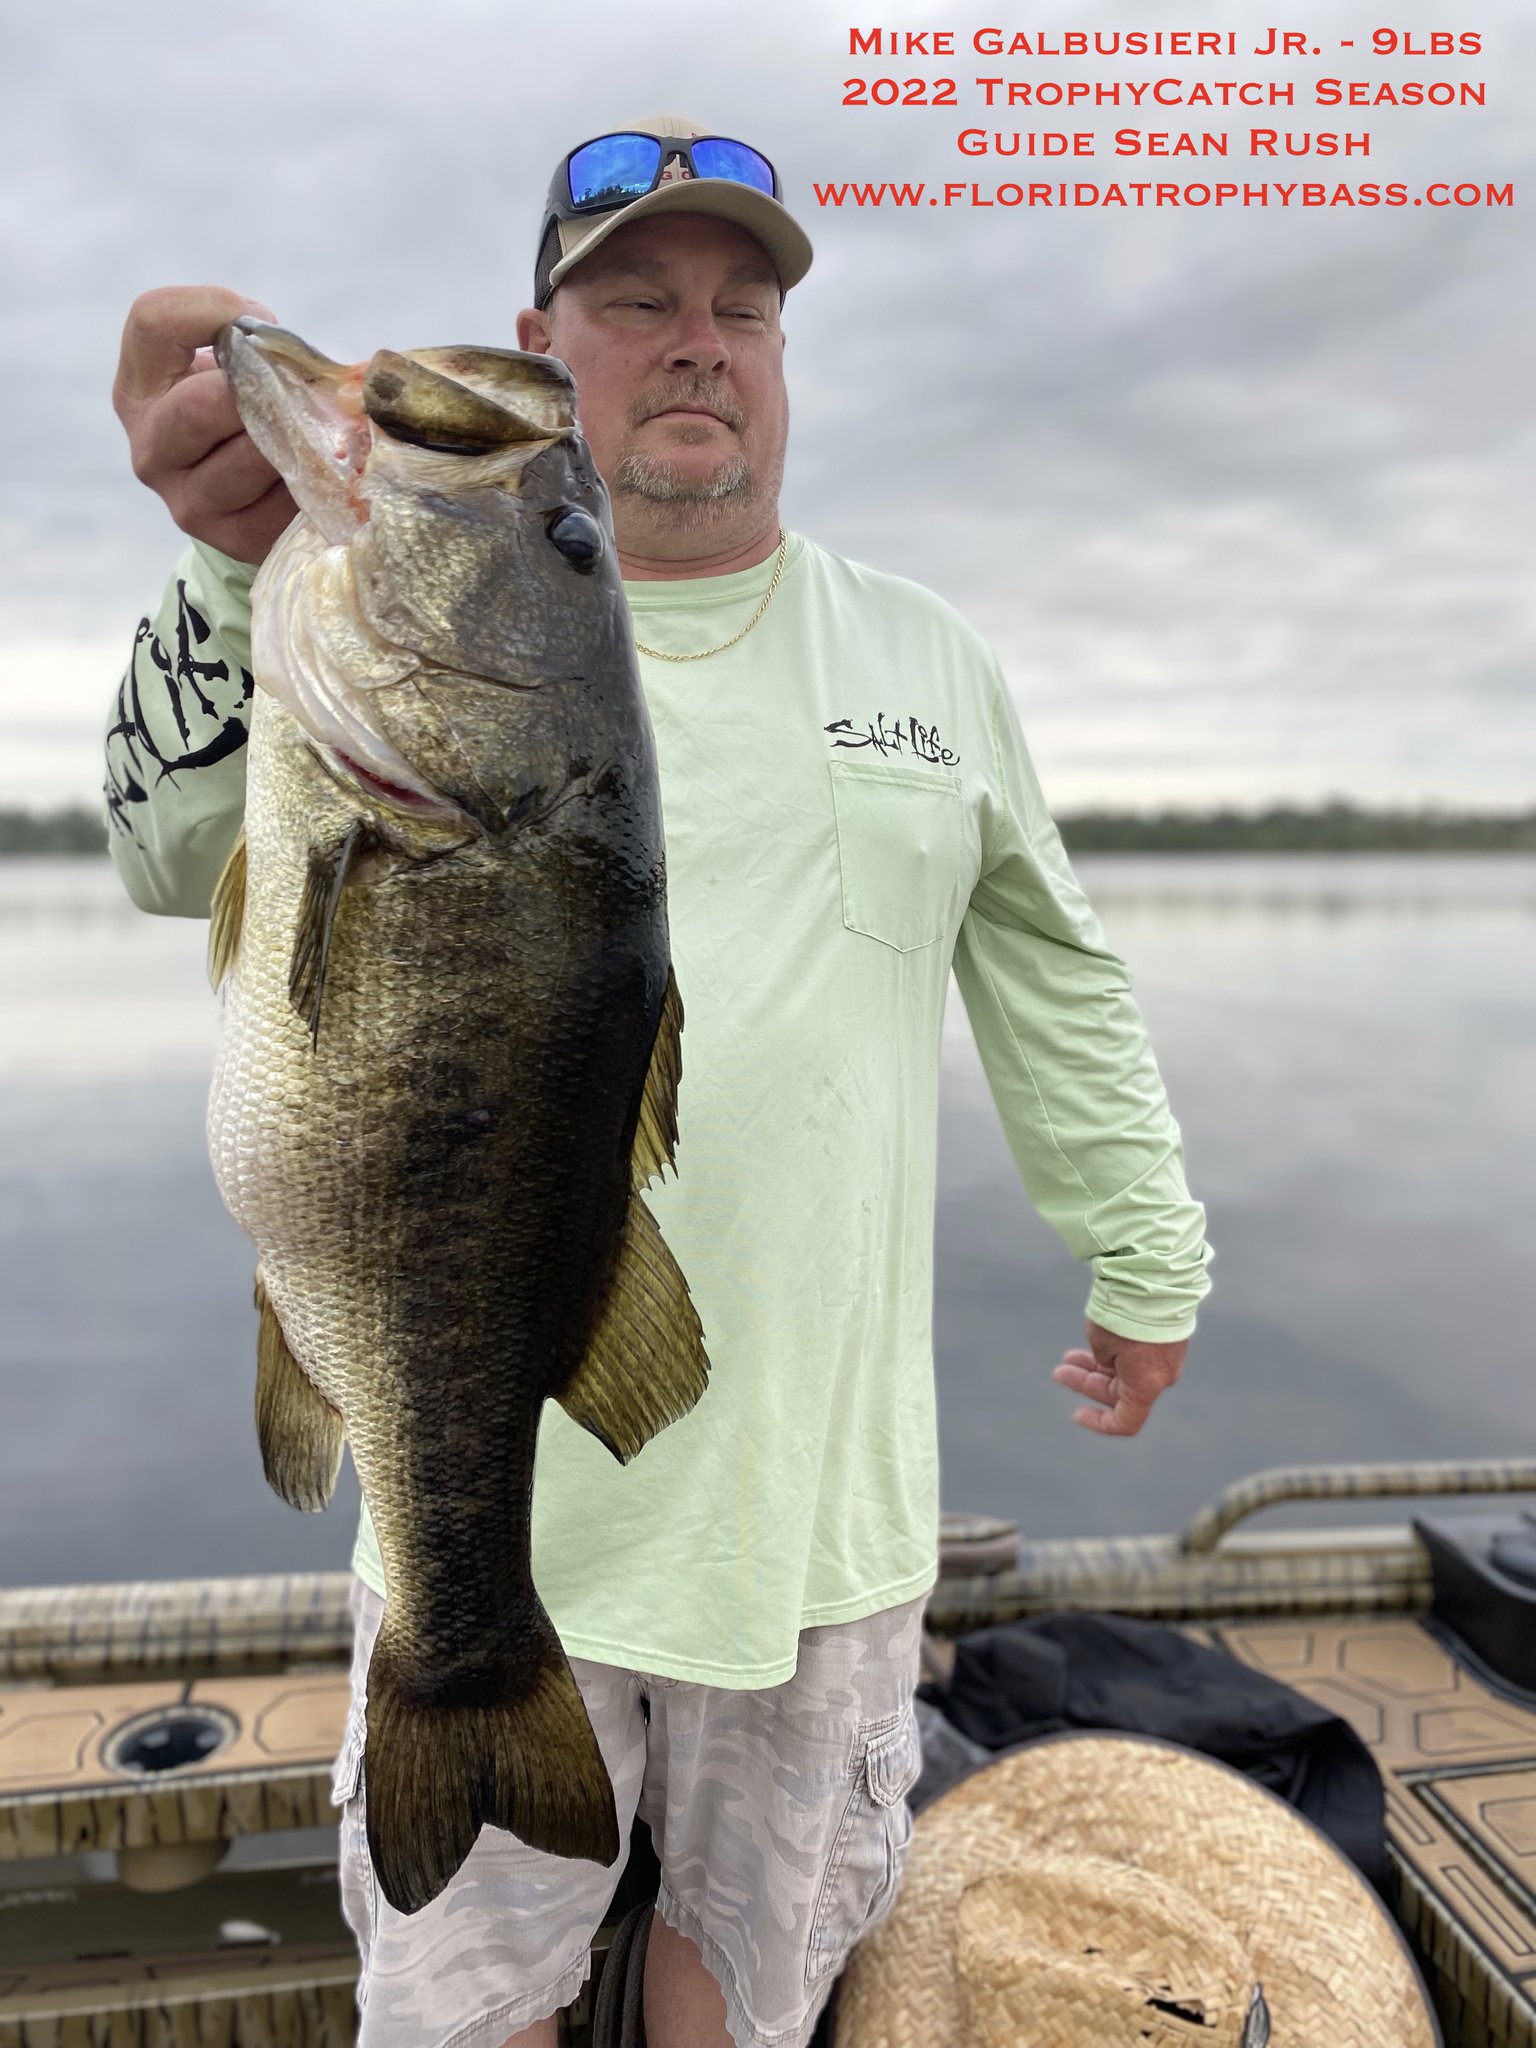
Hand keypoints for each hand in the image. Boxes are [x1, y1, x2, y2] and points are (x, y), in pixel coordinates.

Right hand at [113, 284, 296, 563]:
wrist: (254, 499)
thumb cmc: (244, 412)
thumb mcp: (227, 367)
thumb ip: (244, 342)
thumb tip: (287, 351)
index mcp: (138, 391)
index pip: (154, 319)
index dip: (216, 307)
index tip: (260, 323)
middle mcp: (151, 449)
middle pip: (203, 404)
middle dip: (261, 388)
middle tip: (295, 386)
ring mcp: (189, 503)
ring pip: (255, 454)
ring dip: (298, 434)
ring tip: (318, 426)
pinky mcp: (235, 539)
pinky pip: (288, 497)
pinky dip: (316, 475)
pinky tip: (320, 468)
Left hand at [1051, 1319, 1186, 1436]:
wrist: (1154, 1278)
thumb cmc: (1125, 1315)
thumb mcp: (1101, 1343)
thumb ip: (1103, 1360)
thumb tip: (1110, 1358)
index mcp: (1146, 1385)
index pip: (1126, 1421)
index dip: (1100, 1423)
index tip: (1077, 1414)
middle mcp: (1160, 1376)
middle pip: (1120, 1392)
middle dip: (1088, 1383)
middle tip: (1059, 1371)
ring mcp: (1165, 1357)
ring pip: (1127, 1371)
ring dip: (1097, 1367)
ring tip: (1068, 1358)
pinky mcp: (1166, 1338)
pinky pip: (1138, 1356)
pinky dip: (1116, 1354)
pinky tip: (1091, 1343)